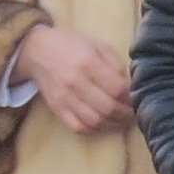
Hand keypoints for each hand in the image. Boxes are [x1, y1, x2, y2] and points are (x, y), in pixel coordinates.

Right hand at [11, 21, 134, 134]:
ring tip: (122, 120)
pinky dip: (95, 129)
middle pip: (107, 107)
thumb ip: (114, 63)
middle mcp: (75, 81)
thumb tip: (129, 85)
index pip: (117, 88)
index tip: (137, 98)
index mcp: (87, 62)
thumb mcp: (96, 44)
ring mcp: (64, 97)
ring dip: (113, 124)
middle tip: (133, 113)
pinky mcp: (57, 108)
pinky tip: (104, 123)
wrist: (36, 51)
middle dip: (125, 114)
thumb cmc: (70, 44)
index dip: (131, 97)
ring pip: (94, 121)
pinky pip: (78, 126)